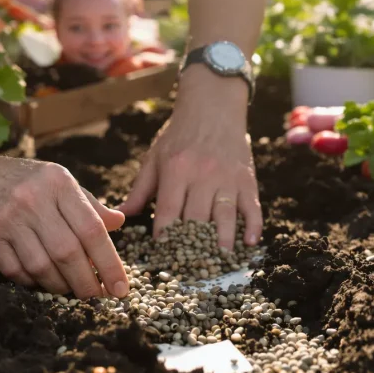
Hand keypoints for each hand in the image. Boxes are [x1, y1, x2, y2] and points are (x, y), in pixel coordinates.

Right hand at [0, 155, 128, 298]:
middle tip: (97, 296)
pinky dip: (32, 282)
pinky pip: (15, 270)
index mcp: (59, 183)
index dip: (109, 262)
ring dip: (60, 285)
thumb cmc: (24, 181)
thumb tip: (119, 222)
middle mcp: (34, 199)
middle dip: (86, 281)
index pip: (92, 228)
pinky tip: (42, 281)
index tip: (121, 287)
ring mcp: (9, 218)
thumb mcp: (59, 181)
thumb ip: (89, 204)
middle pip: (68, 252)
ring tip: (71, 289)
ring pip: (41, 265)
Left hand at [118, 65, 261, 249]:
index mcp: (176, 169)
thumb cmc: (179, 135)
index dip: (165, 233)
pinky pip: (252, 206)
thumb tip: (121, 215)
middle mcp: (202, 174)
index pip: (168, 209)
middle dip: (193, 243)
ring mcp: (227, 177)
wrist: (213, 107)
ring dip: (224, 239)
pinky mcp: (247, 178)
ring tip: (221, 259)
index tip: (163, 251)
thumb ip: (140, 188)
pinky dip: (253, 225)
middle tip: (191, 265)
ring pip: (225, 214)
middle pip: (197, 216)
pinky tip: (249, 242)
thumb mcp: (155, 157)